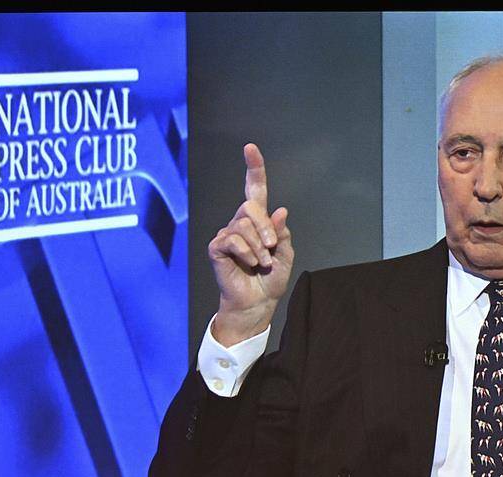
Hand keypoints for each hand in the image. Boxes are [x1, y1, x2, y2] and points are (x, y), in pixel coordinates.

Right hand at [208, 143, 293, 345]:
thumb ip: (281, 234)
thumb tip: (279, 211)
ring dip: (258, 247)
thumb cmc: (270, 279)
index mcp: (258, 222)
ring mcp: (227, 234)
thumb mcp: (285, 255)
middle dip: (266, 228)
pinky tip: (248, 264)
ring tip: (261, 262)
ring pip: (243, 225)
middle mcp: (240, 223)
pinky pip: (232, 240)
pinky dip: (246, 253)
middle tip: (271, 249)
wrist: (257, 302)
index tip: (250, 148)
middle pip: (250, 207)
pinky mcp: (217, 247)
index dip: (253, 169)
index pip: (254, 190)